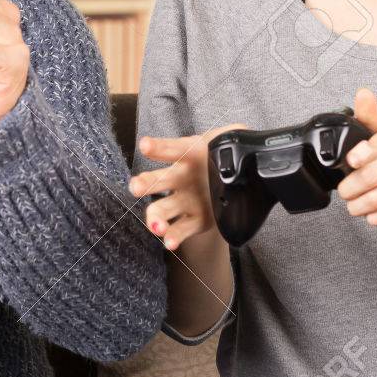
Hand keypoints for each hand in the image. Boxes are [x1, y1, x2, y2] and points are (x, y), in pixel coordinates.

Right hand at [131, 125, 241, 249]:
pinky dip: (174, 237)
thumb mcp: (230, 139)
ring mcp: (184, 201)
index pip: (169, 149)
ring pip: (162, 209)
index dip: (157, 147)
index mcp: (187, 155)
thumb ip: (231, 135)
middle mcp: (180, 178)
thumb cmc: (225, 155)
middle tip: (136, 187)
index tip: (145, 145)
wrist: (236, 179)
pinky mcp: (195, 221)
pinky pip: (181, 229)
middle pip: (157, 181)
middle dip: (144, 183)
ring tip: (156, 226)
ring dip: (155, 218)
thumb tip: (240, 134)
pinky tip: (169, 242)